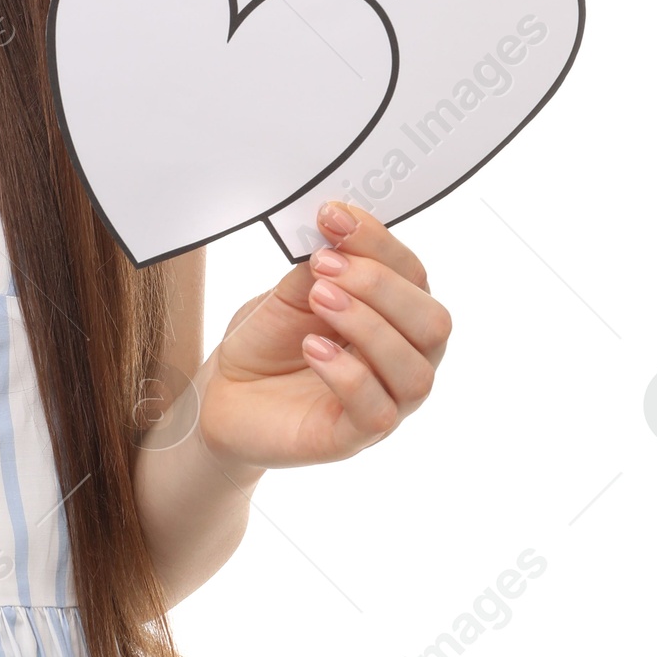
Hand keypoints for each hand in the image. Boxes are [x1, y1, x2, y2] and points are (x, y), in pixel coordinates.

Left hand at [197, 198, 451, 470]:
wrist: (223, 395)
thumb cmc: (266, 345)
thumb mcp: (290, 294)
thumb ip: (319, 268)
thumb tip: (339, 228)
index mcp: (395, 319)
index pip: (414, 276)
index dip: (379, 242)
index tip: (334, 216)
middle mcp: (401, 362)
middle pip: (433, 324)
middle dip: (381, 285)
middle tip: (325, 266)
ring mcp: (384, 404)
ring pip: (415, 371)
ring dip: (368, 326)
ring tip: (319, 300)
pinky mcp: (352, 439)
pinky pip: (376, 412)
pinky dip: (348, 374)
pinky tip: (314, 348)